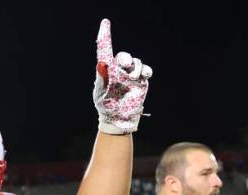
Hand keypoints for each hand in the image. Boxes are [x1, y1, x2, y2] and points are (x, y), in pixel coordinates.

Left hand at [93, 19, 152, 134]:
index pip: (105, 50)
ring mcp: (130, 75)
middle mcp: (118, 70)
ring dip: (135, 68)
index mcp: (106, 71)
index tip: (105, 23)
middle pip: (124, 56)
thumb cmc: (106, 106)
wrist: (119, 118)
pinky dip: (145, 70)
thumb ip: (102, 78)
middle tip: (125, 67)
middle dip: (126, 59)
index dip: (105, 36)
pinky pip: (145, 69)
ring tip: (132, 79)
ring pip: (135, 62)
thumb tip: (101, 63)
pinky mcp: (140, 80)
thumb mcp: (101, 94)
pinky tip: (144, 76)